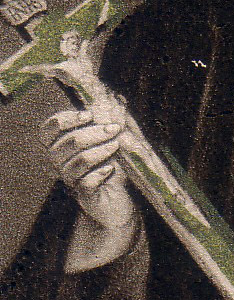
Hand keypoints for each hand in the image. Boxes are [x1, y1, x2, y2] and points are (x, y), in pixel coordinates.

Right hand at [40, 107, 138, 269]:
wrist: (119, 200)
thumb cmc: (112, 165)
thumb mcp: (110, 139)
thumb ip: (108, 121)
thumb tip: (118, 98)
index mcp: (59, 144)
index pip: (49, 129)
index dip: (66, 119)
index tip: (89, 115)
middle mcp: (58, 162)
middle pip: (67, 143)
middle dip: (94, 132)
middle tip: (115, 129)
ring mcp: (69, 179)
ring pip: (77, 161)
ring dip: (100, 150)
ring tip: (116, 146)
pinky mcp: (83, 195)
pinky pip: (86, 182)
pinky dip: (101, 172)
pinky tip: (111, 169)